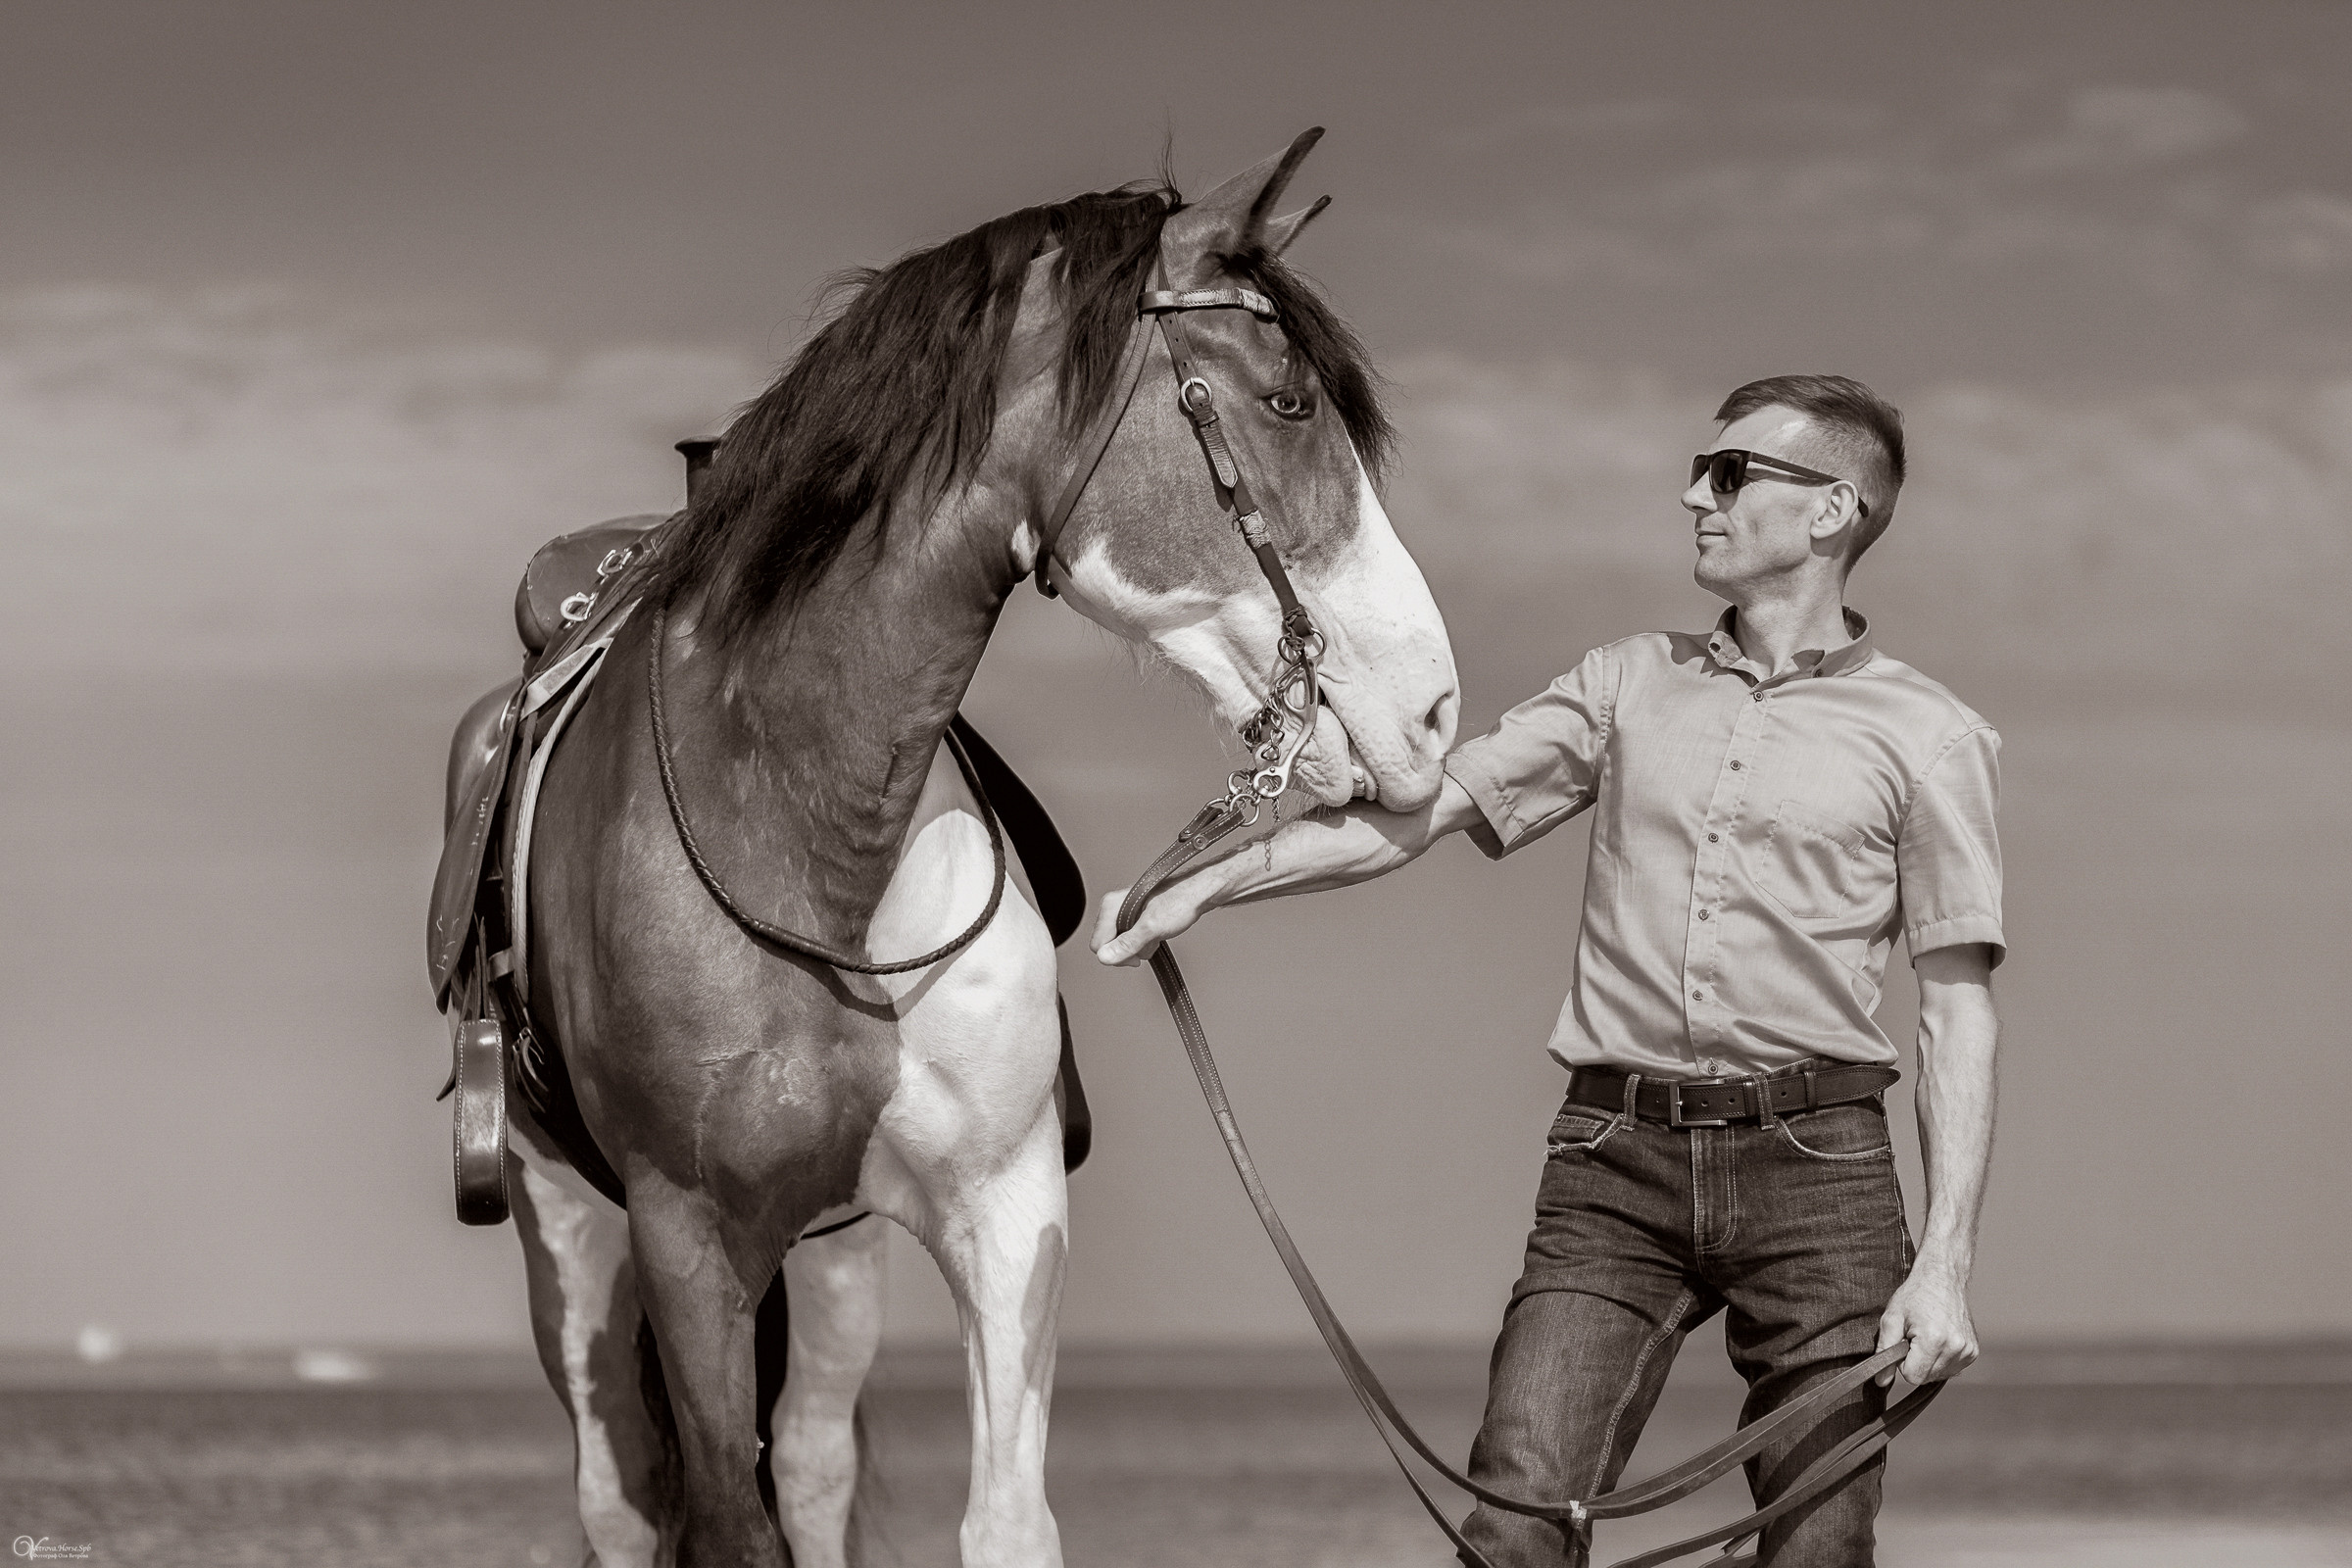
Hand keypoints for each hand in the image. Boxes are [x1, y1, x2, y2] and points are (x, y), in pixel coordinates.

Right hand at [1091, 882, 1206, 966]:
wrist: (1199, 893)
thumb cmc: (1179, 902)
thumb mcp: (1152, 927)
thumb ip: (1127, 944)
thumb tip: (1105, 957)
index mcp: (1112, 905)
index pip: (1098, 944)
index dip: (1116, 955)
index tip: (1134, 958)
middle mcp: (1114, 906)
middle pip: (1107, 944)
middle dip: (1127, 950)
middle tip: (1147, 946)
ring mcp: (1125, 911)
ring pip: (1120, 942)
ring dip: (1138, 946)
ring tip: (1155, 937)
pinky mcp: (1135, 916)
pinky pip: (1131, 937)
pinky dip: (1144, 941)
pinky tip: (1157, 935)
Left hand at [1875, 1263, 1978, 1385]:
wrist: (1942, 1278)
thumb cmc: (1915, 1295)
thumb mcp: (1891, 1319)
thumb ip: (1884, 1352)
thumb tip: (1881, 1381)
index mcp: (1934, 1340)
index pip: (1912, 1376)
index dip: (1902, 1363)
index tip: (1904, 1343)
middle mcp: (1955, 1348)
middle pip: (1926, 1377)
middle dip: (1915, 1361)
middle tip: (1914, 1336)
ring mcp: (1968, 1351)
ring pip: (1938, 1375)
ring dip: (1928, 1361)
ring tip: (1927, 1336)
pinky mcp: (1973, 1352)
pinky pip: (1951, 1369)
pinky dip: (1941, 1359)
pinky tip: (1939, 1339)